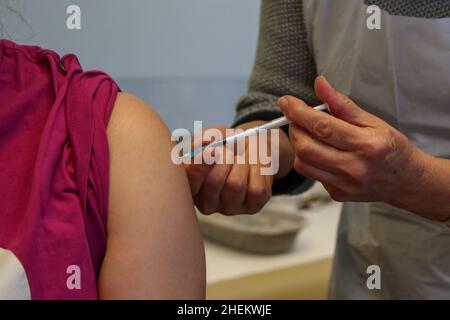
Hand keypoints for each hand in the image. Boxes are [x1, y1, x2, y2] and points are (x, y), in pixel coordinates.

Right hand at [184, 122, 293, 214]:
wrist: (255, 148)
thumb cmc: (229, 145)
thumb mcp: (215, 135)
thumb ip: (205, 137)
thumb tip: (203, 142)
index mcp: (192, 185)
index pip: (190, 179)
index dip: (200, 164)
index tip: (211, 149)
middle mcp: (207, 202)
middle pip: (214, 181)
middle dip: (224, 159)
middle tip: (229, 149)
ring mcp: (229, 208)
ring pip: (235, 184)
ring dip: (241, 163)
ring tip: (242, 158)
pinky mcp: (252, 207)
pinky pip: (255, 189)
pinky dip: (257, 171)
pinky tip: (253, 168)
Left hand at [278, 76, 425, 204]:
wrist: (406, 180)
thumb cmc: (390, 147)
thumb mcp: (372, 120)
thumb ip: (342, 104)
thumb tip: (320, 84)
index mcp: (367, 145)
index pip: (322, 127)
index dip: (299, 113)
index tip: (286, 102)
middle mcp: (354, 168)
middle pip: (306, 148)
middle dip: (294, 129)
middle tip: (297, 119)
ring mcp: (345, 185)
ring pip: (303, 164)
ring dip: (298, 145)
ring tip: (307, 134)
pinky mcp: (337, 194)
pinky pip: (312, 174)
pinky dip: (310, 160)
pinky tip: (321, 152)